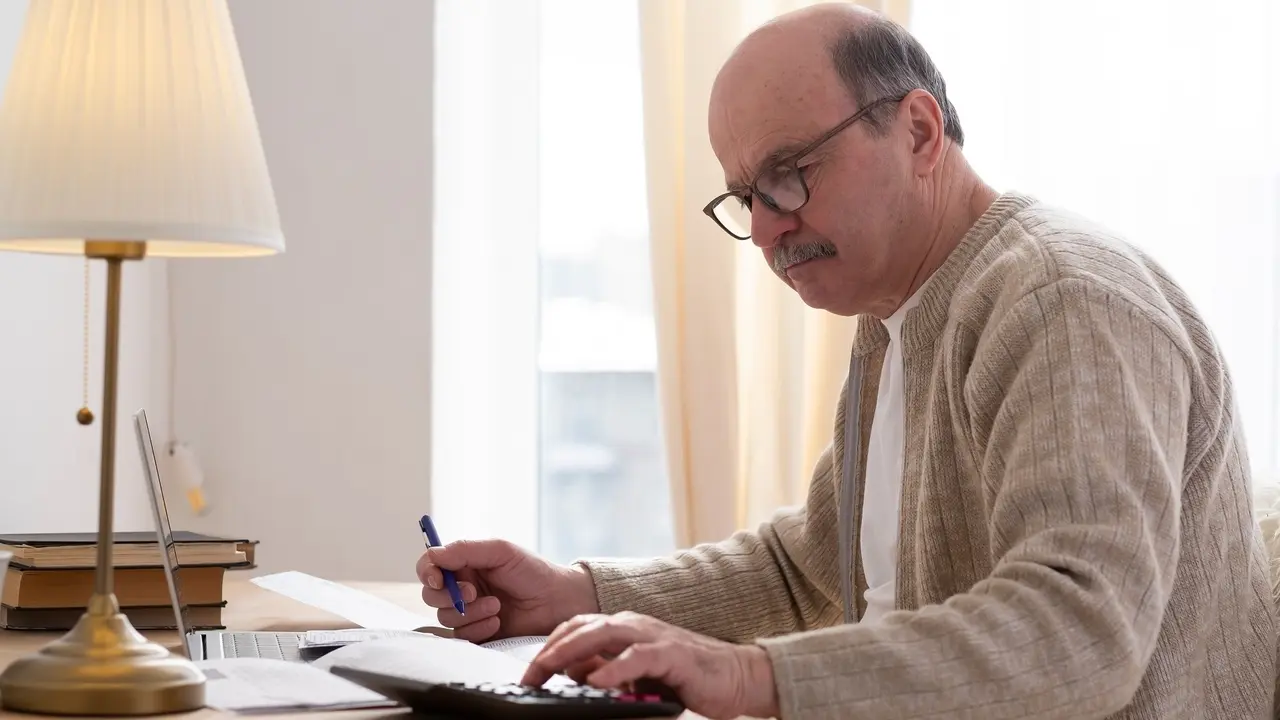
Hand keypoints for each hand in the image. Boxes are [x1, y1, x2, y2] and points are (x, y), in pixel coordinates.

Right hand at [416, 539, 599, 641]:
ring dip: (469, 613)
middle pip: (431, 595)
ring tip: (497, 606)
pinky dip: (477, 629)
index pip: (430, 566)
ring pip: (446, 617)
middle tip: (473, 592)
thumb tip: (433, 553)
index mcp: (464, 564)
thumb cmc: (533, 571)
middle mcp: (462, 587)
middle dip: (448, 596)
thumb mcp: (500, 551)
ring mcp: (469, 612)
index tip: (438, 579)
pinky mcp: (478, 633)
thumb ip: (465, 550)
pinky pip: (462, 636)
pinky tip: (498, 622)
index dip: (427, 572)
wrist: (558, 601)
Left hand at [521, 612, 779, 719]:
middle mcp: (635, 626)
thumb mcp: (639, 677)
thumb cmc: (688, 677)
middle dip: (551, 649)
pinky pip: (638, 658)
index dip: (548, 647)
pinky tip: (597, 681)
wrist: (737, 676)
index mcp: (624, 628)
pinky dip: (615, 668)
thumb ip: (609, 672)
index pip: (576, 628)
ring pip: (605, 633)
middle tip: (528, 675)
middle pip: (582, 627)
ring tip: (549, 667)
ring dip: (572, 650)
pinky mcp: (674, 654)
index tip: (527, 674)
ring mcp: (654, 636)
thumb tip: (577, 677)